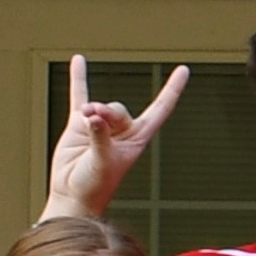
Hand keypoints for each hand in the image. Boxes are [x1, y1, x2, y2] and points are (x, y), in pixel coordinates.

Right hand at [46, 55, 184, 218]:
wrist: (72, 194)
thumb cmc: (94, 186)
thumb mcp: (103, 162)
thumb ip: (100, 138)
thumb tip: (94, 116)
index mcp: (138, 139)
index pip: (160, 109)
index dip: (172, 90)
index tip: (183, 70)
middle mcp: (122, 130)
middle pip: (119, 108)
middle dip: (107, 111)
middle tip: (94, 117)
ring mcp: (100, 125)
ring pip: (101, 106)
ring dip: (92, 109)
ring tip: (84, 117)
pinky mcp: (79, 124)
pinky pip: (80, 95)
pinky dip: (79, 78)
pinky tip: (78, 61)